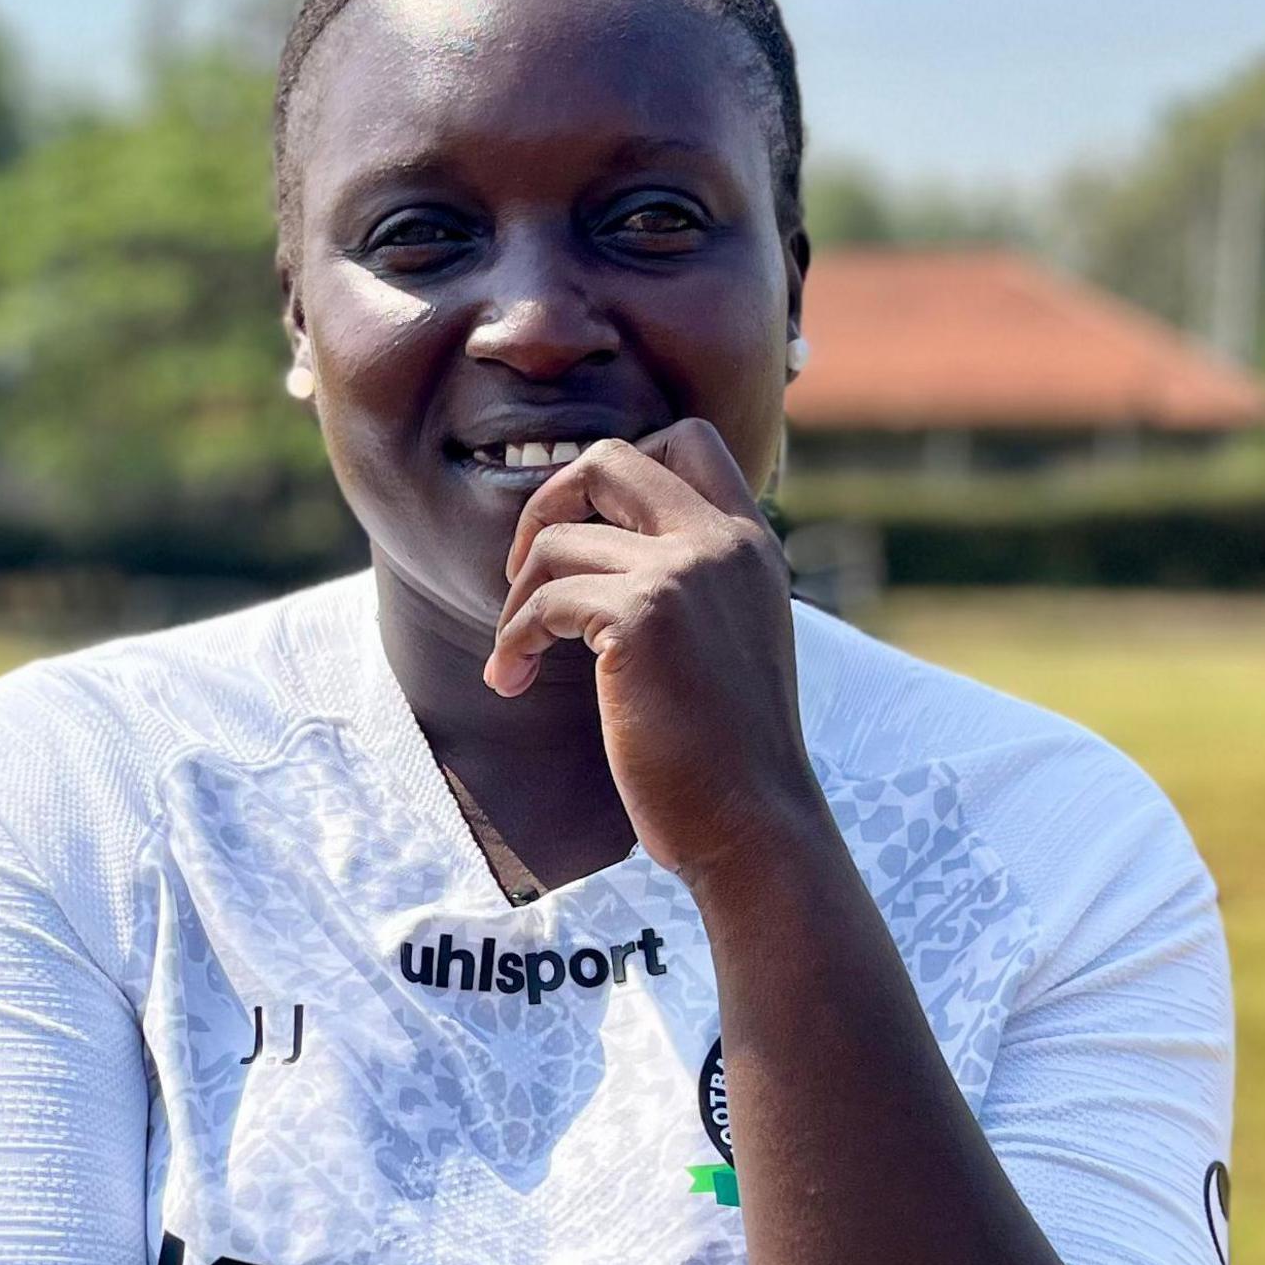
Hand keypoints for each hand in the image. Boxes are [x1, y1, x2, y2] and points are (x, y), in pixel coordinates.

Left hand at [487, 420, 819, 879]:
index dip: (618, 470)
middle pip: (612, 457)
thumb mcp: (730, 639)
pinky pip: (542, 600)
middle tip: (525, 573)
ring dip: (515, 597)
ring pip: (558, 538)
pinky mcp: (644, 616)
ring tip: (513, 654)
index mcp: (751, 544)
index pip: (687, 440)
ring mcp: (686, 571)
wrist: (755, 824)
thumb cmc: (729, 755)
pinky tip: (508, 680)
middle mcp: (724, 542)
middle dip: (548, 501)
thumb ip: (692, 583)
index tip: (584, 533)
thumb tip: (606, 553)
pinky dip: (510, 638)